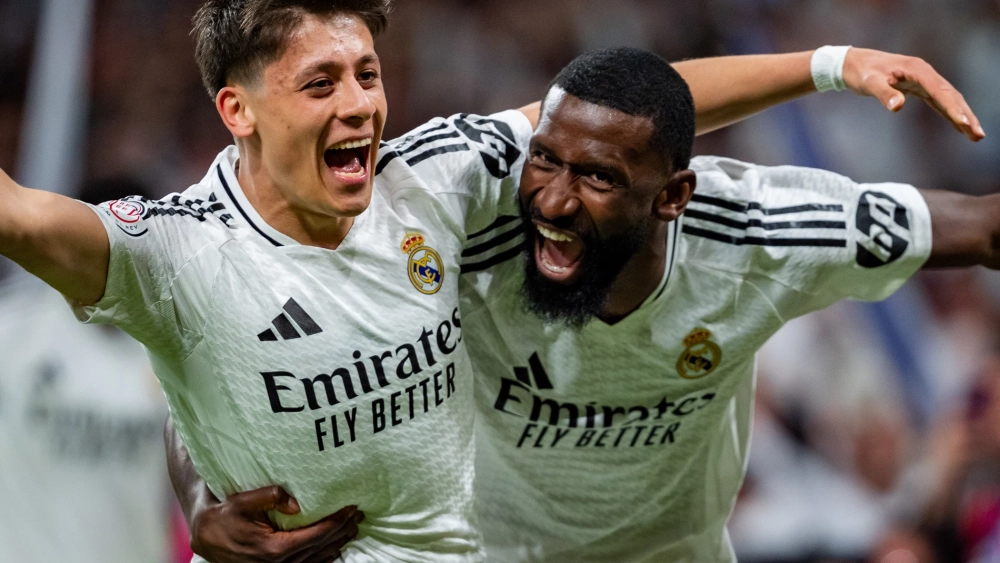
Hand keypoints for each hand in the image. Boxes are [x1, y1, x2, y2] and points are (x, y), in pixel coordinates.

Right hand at [190, 485, 362, 562]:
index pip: (316, 534)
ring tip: (353, 528)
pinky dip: (324, 557)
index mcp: (274, 547)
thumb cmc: (225, 515)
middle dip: (342, 531)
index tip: (352, 508)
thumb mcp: (243, 500)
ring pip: (317, 558)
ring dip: (337, 543)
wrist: (207, 536)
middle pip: (321, 547)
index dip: (337, 522)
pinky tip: (335, 549)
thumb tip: (297, 504)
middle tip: (359, 515)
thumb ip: (271, 497)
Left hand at [842, 47, 984, 141]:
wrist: (852, 63)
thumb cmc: (861, 72)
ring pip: (948, 99)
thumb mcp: (869, 82)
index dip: (952, 107)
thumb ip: (884, 93)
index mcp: (917, 69)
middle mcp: (924, 73)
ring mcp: (923, 80)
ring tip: (976, 135)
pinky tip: (959, 127)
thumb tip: (897, 106)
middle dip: (965, 115)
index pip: (939, 91)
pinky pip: (938, 102)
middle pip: (950, 95)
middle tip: (978, 134)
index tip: (963, 123)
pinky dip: (949, 113)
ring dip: (962, 116)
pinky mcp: (918, 88)